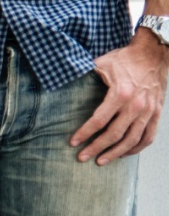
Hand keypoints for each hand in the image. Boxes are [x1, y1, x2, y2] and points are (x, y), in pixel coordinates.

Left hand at [71, 29, 168, 163]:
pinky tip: (123, 154)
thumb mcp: (101, 64)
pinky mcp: (156, 113)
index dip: (85, 133)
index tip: (73, 142)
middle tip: (82, 157)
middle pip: (114, 134)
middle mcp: (136, 105)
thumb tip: (59, 78)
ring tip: (101, 161)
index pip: (99, 120)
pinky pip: (148, 137)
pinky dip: (136, 148)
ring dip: (115, 153)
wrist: (153, 54)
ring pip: (132, 140)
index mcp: (120, 93)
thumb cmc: (123, 59)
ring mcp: (148, 111)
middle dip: (96, 148)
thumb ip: (83, 74)